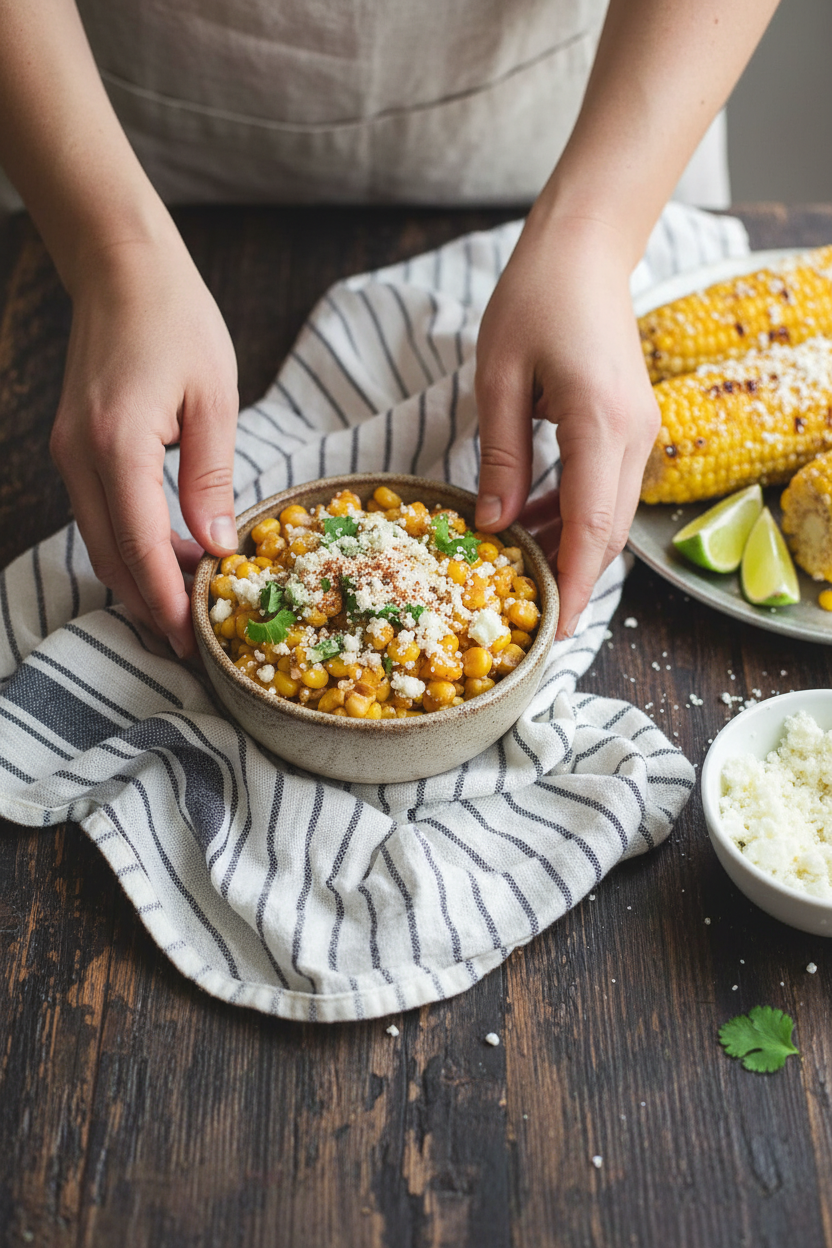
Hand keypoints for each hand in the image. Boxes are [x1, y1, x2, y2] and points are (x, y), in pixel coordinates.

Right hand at [50, 233, 238, 656]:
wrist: (121, 267)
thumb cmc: (178, 321)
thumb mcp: (215, 398)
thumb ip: (211, 478)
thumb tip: (218, 546)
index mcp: (117, 444)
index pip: (140, 546)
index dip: (166, 600)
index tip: (191, 641)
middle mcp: (80, 456)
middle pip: (111, 557)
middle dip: (150, 607)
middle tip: (189, 646)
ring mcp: (68, 453)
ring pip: (100, 542)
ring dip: (139, 580)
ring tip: (185, 610)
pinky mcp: (74, 448)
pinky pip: (99, 515)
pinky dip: (129, 547)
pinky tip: (168, 558)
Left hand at [474, 215, 658, 639]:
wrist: (585, 250)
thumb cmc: (535, 299)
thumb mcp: (498, 379)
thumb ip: (500, 457)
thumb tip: (494, 526)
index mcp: (601, 424)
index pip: (593, 526)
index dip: (574, 584)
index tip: (557, 631)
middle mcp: (634, 435)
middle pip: (608, 532)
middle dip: (571, 577)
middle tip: (526, 611)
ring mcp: (639, 431)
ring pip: (609, 515)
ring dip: (568, 546)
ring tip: (518, 567)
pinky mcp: (631, 427)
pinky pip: (606, 489)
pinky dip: (573, 515)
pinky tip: (532, 522)